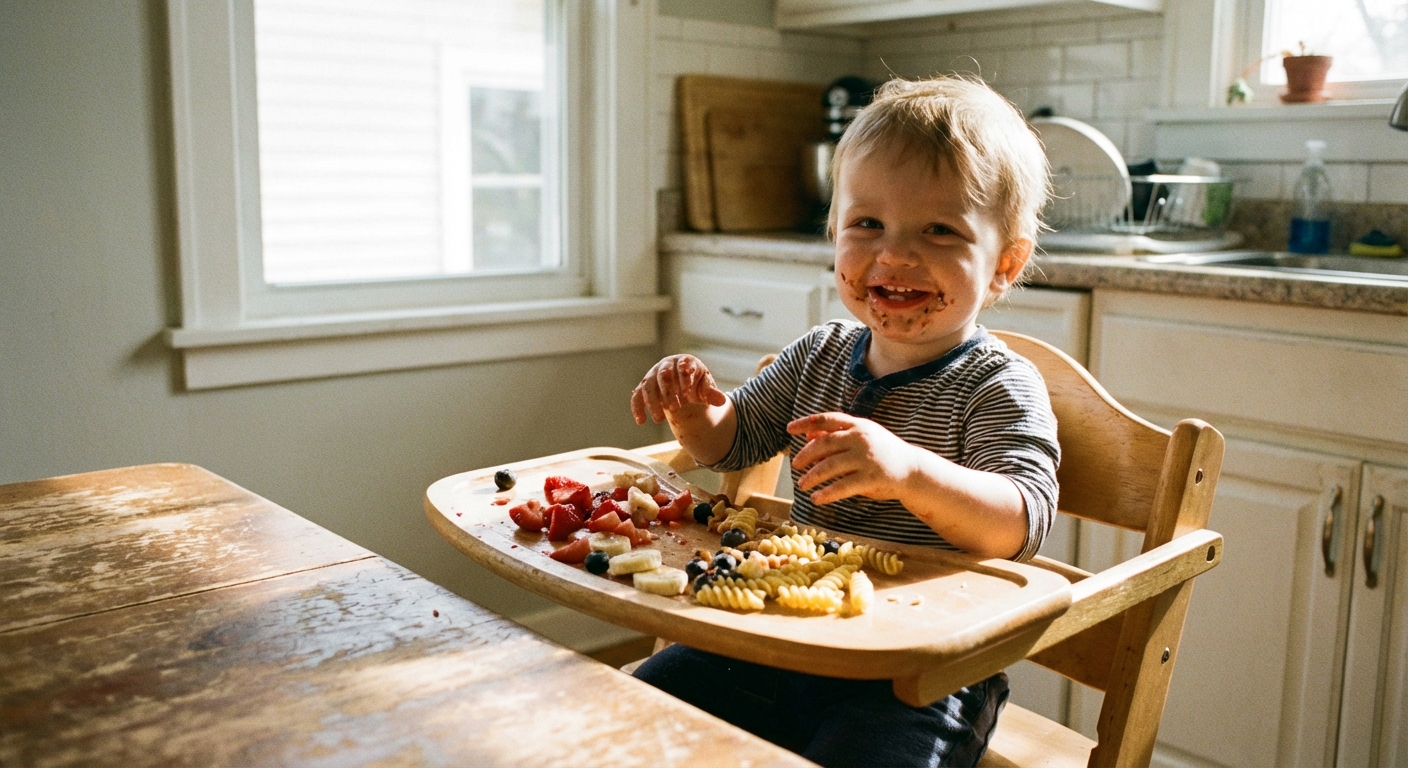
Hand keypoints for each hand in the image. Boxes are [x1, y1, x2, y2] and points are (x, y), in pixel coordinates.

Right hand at [631, 355, 727, 424]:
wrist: (684, 386)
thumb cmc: (697, 384)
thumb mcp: (706, 388)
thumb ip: (712, 393)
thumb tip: (722, 401)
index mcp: (684, 361)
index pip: (683, 365)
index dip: (685, 377)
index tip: (688, 393)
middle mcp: (666, 365)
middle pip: (663, 375)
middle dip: (668, 392)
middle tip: (675, 408)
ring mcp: (653, 376)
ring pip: (648, 386)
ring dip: (652, 402)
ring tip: (659, 419)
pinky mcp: (644, 388)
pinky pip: (637, 396)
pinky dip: (637, 408)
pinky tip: (641, 421)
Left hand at [786, 412, 923, 504]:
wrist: (912, 469)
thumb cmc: (882, 453)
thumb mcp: (862, 438)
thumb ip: (837, 435)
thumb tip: (807, 434)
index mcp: (858, 426)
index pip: (827, 419)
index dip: (806, 423)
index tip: (789, 429)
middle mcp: (861, 439)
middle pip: (824, 443)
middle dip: (806, 455)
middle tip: (795, 465)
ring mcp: (866, 458)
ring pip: (830, 466)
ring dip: (813, 476)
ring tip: (803, 485)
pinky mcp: (871, 478)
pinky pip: (842, 487)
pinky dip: (827, 493)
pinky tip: (816, 499)